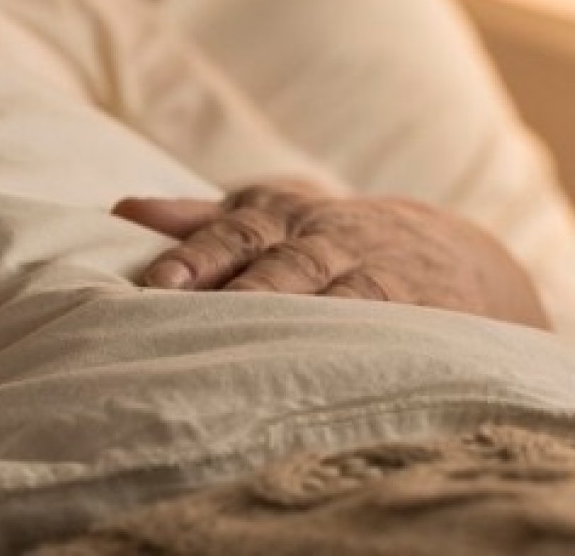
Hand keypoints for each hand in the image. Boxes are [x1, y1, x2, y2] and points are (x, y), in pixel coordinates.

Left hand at [114, 181, 548, 328]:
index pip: (230, 234)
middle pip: (276, 263)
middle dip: (237, 288)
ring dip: (293, 317)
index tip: (156, 282)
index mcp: (277, 216)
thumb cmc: (326, 238)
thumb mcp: (269, 216)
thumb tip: (123, 209)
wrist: (451, 252)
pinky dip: (358, 342)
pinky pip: (384, 325)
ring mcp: (369, 272)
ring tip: (253, 346)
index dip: (193, 257)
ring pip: (330, 295)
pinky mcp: (413, 308)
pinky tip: (329, 366)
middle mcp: (320, 239)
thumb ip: (199, 219)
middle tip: (192, 310)